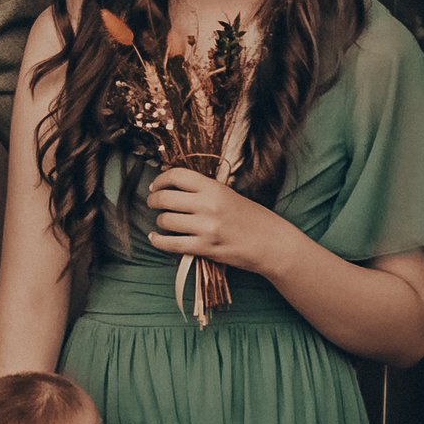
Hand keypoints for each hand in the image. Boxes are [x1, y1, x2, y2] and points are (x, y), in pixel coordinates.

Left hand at [143, 166, 291, 273]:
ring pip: (165, 221)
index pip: (177, 176)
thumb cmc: (251, 217)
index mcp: (214, 188)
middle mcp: (208, 205)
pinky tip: (155, 238)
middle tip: (152, 202)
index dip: (161, 179)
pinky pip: (171, 244)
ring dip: (159, 221)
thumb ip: (204, 191)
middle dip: (153, 200)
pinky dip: (158, 241)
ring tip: (162, 221)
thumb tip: (174, 187)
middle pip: (165, 198)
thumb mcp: (229, 195)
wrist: (271, 243)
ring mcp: (206, 228)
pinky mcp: (205, 248)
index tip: (156, 185)